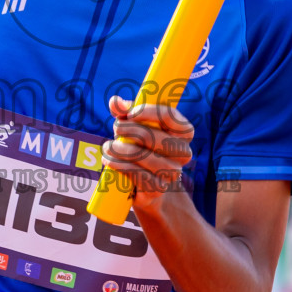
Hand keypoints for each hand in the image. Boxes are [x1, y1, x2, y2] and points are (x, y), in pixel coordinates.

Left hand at [100, 96, 194, 216]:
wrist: (146, 186)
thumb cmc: (141, 148)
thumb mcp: (134, 127)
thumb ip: (125, 112)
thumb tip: (115, 102)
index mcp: (183, 133)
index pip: (171, 117)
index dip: (149, 112)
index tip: (130, 113)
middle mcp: (183, 153)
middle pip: (155, 137)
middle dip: (131, 130)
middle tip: (116, 128)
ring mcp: (172, 173)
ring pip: (145, 157)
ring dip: (121, 150)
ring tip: (108, 147)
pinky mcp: (158, 189)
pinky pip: (138, 175)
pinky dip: (120, 165)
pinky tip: (109, 160)